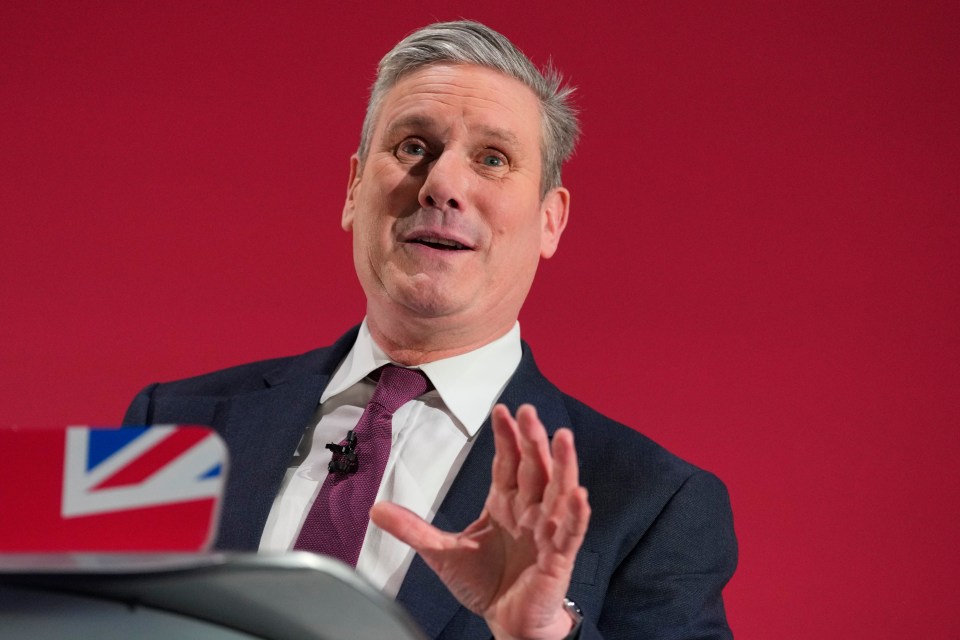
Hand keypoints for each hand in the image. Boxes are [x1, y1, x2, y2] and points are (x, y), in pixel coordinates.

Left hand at [370, 403, 590, 639]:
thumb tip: (376, 509)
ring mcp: (546, 532)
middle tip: (528, 412)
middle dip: (532, 440)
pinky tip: (579, 495)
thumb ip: (413, 530)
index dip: (506, 437)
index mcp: (504, 503)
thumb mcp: (442, 552)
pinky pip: (570, 533)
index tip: (502, 411)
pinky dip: (576, 514)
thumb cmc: (485, 584)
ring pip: (557, 492)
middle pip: (533, 469)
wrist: (506, 622)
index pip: (507, 463)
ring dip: (562, 464)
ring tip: (562, 437)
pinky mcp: (558, 557)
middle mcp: (528, 511)